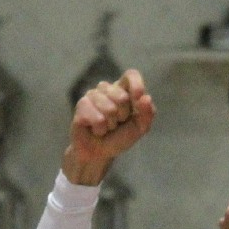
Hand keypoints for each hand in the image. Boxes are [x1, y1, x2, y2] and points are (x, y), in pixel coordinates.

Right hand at [62, 69, 154, 185]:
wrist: (99, 153)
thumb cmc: (119, 137)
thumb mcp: (139, 128)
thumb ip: (147, 113)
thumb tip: (146, 97)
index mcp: (123, 89)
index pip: (131, 75)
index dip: (136, 85)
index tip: (138, 98)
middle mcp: (107, 88)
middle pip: (122, 96)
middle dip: (123, 116)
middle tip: (116, 123)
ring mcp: (92, 95)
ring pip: (109, 108)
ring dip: (110, 125)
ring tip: (105, 127)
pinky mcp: (81, 104)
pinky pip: (97, 118)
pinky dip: (100, 129)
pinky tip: (95, 130)